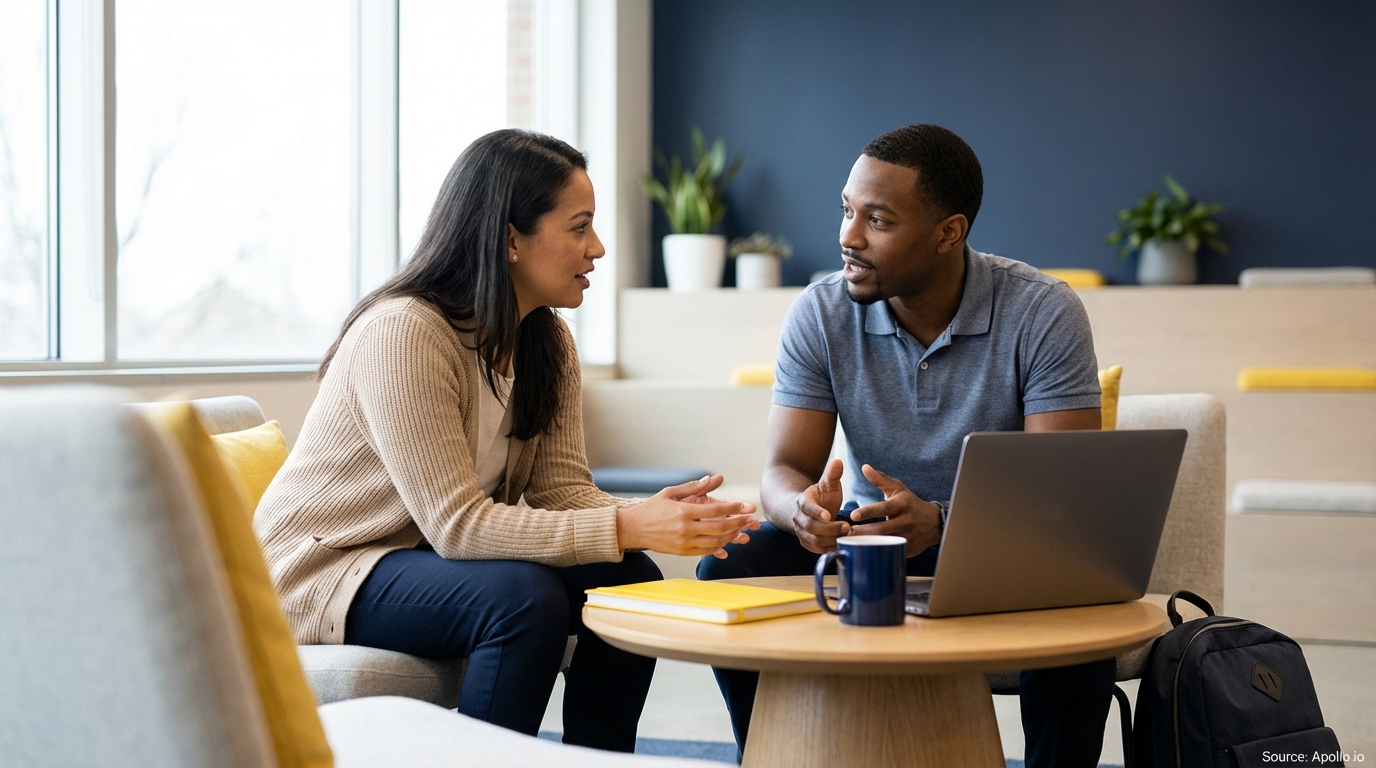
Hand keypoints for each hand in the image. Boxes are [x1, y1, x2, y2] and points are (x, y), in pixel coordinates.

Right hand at [617, 474, 758, 557]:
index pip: (716, 510)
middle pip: (720, 528)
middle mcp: (685, 528)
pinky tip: (726, 541)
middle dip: (738, 523)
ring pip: (715, 542)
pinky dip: (719, 547)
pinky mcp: (682, 552)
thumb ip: (693, 487)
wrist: (632, 529)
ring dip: (731, 537)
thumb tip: (712, 478)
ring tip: (741, 530)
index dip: (734, 508)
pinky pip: (706, 551)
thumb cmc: (651, 508)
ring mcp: (684, 542)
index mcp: (684, 511)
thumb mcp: (670, 492)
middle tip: (750, 519)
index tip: (747, 506)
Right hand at [792, 458, 849, 553]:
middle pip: (811, 527)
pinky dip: (828, 549)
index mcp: (803, 501)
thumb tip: (838, 461)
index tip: (829, 515)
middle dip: (830, 529)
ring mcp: (801, 531)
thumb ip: (833, 475)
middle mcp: (799, 518)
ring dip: (831, 540)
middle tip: (847, 527)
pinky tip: (842, 545)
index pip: (807, 507)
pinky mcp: (806, 543)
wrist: (805, 511)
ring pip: (813, 540)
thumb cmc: (821, 496)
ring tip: (847, 537)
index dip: (817, 512)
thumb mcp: (828, 484)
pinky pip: (815, 550)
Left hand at [849, 464, 940, 555]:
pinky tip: (864, 553)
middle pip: (882, 528)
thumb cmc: (910, 504)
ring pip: (886, 542)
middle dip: (864, 532)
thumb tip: (864, 467)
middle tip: (846, 532)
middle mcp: (905, 521)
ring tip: (851, 543)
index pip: (883, 508)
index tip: (853, 515)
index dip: (868, 512)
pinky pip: (891, 552)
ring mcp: (907, 537)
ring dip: (868, 544)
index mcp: (901, 505)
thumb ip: (880, 479)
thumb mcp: (898, 489)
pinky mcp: (908, 549)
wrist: (933, 522)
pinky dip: (877, 553)